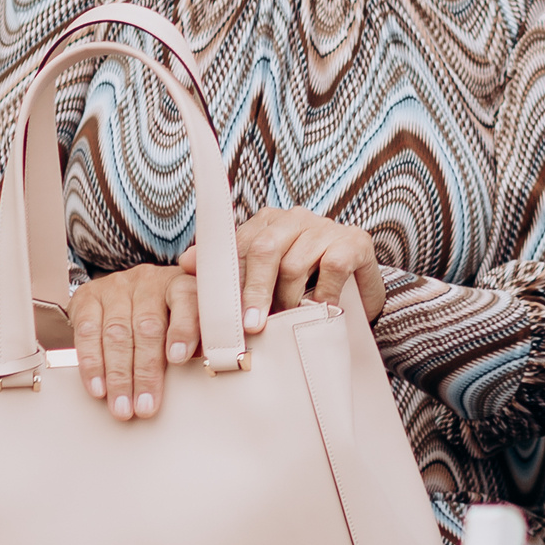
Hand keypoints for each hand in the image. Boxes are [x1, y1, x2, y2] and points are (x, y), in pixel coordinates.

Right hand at [66, 263, 197, 420]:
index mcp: (181, 284)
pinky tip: (98, 388)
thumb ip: (199, 339)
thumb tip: (209, 370)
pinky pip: (87, 332)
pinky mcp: (88, 297)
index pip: (186, 301)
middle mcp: (149, 281)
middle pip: (147, 327)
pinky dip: (92, 364)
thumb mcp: (188, 319)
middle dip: (146, 372)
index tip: (178, 359)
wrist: (125, 292)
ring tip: (123, 407)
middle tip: (145, 406)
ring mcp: (116, 286)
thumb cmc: (166, 313)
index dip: (183, 330)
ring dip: (119, 376)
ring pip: (116, 334)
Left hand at [181, 207, 385, 332]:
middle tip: (249, 326)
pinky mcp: (354, 241)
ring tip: (286, 323)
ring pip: (294, 263)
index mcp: (268, 222)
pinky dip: (322, 294)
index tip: (217, 313)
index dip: (227, 280)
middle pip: (263, 250)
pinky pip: (332, 267)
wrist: (358, 291)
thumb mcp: (265, 279)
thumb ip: (231, 271)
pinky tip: (319, 311)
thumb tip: (186, 263)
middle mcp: (295, 219)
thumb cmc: (304, 285)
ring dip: (287, 300)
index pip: (238, 246)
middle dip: (252, 292)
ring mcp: (325, 228)